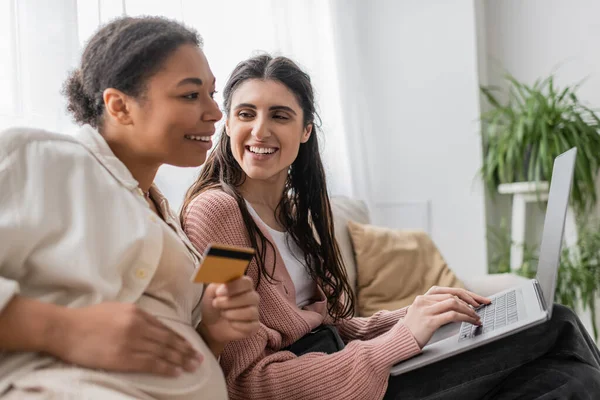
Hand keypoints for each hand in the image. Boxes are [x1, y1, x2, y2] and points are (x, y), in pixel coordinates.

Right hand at [50, 303, 202, 376]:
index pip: (165, 328)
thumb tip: (151, 327)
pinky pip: (150, 363)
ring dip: (180, 360)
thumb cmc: (87, 320)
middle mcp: (138, 325)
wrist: (64, 329)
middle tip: (199, 358)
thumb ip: (134, 318)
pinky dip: (165, 367)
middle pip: (168, 340)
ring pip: (163, 352)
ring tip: (192, 366)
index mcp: (137, 312)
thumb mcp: (116, 310)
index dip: (180, 338)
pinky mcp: (123, 357)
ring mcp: (131, 341)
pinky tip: (175, 372)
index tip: (190, 346)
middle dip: (185, 350)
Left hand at [198, 276, 259, 355]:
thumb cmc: (214, 304)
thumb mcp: (211, 292)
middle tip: (216, 304)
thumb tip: (224, 284)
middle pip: (251, 297)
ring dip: (233, 314)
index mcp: (243, 285)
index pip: (247, 282)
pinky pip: (251, 326)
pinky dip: (238, 325)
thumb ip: (218, 285)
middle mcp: (252, 297)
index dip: (234, 287)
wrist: (211, 324)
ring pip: (251, 312)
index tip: (219, 293)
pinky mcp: (253, 326)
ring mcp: (254, 312)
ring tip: (222, 313)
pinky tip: (230, 324)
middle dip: (230, 302)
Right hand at [403, 286, 491, 347]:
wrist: (400, 341)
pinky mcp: (430, 321)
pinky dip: (465, 318)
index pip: (449, 291)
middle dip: (472, 300)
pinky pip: (452, 315)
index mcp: (423, 297)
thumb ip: (435, 307)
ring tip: (477, 318)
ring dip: (469, 310)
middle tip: (483, 306)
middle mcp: (424, 300)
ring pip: (454, 303)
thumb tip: (458, 306)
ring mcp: (426, 310)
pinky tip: (471, 322)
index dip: (466, 294)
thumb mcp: (423, 314)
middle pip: (453, 295)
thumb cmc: (414, 330)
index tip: (478, 299)